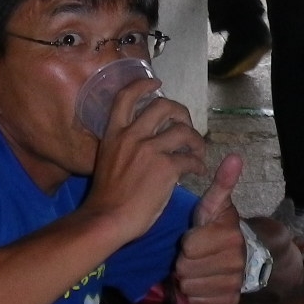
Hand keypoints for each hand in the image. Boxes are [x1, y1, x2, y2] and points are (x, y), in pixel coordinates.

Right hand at [86, 79, 206, 248]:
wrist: (106, 219)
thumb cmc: (105, 197)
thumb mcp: (107, 159)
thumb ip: (123, 146)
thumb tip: (143, 144)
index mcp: (114, 133)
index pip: (126, 97)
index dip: (142, 84)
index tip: (156, 83)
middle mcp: (132, 136)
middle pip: (162, 106)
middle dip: (180, 111)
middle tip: (186, 124)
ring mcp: (150, 150)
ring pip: (183, 130)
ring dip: (196, 139)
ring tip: (198, 151)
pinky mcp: (166, 168)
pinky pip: (190, 158)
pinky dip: (198, 163)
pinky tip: (198, 170)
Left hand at [173, 153, 245, 303]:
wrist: (246, 255)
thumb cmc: (220, 226)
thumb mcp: (216, 204)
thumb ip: (222, 183)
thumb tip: (234, 156)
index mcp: (229, 236)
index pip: (188, 247)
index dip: (186, 241)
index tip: (194, 236)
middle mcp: (235, 262)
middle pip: (185, 269)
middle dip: (185, 261)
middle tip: (194, 253)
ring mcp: (234, 284)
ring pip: (188, 287)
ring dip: (188, 278)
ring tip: (198, 267)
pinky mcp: (229, 301)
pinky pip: (197, 302)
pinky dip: (195, 295)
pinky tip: (203, 282)